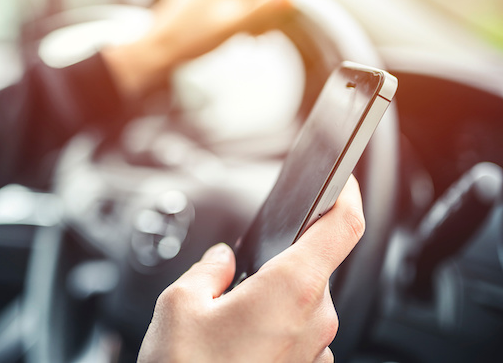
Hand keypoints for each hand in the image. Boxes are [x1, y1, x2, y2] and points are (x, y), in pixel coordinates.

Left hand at [102, 0, 305, 98]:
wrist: (159, 44)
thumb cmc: (193, 37)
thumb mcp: (233, 25)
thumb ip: (264, 7)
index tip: (279, 24)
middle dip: (276, 5)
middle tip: (258, 35)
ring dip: (263, 9)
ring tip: (248, 34)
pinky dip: (249, 5)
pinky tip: (239, 25)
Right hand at [137, 175, 364, 362]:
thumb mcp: (179, 303)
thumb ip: (208, 270)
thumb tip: (221, 261)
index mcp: (292, 290)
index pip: (342, 228)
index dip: (346, 196)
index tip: (343, 181)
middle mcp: (315, 323)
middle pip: (313, 269)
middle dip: (276, 264)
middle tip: (233, 278)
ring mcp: (314, 355)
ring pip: (302, 306)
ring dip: (273, 301)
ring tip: (225, 322)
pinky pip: (297, 337)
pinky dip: (273, 329)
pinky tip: (236, 344)